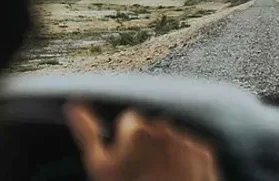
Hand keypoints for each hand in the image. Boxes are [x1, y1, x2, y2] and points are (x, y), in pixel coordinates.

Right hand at [64, 102, 219, 180]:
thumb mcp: (101, 167)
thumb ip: (87, 132)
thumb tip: (72, 105)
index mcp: (138, 129)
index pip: (129, 121)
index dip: (125, 141)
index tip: (125, 160)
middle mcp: (166, 128)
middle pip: (152, 129)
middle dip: (148, 144)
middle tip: (142, 173)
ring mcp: (188, 141)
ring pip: (173, 139)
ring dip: (168, 152)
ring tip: (161, 177)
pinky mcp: (206, 155)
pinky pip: (192, 150)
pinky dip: (187, 161)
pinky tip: (178, 178)